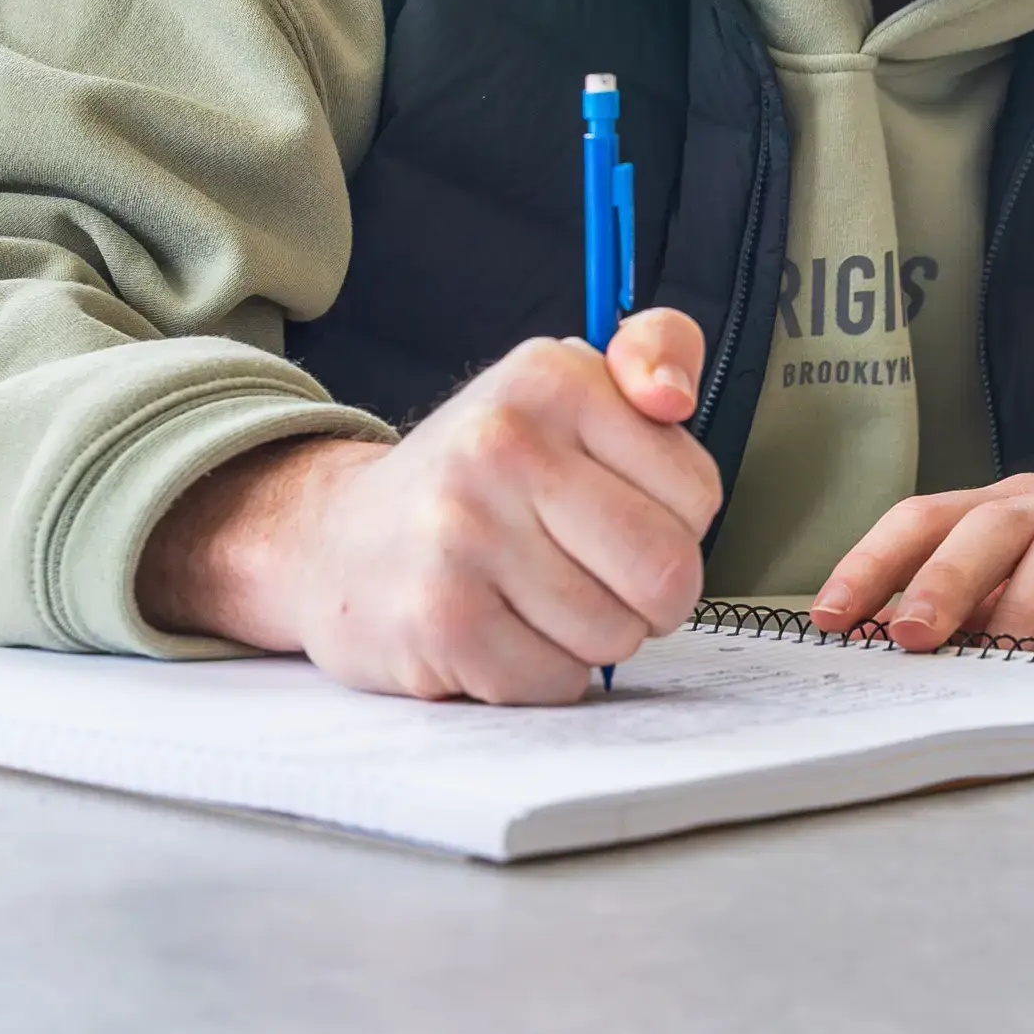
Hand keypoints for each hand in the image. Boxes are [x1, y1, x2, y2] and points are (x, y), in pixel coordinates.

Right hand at [142, 312, 719, 701]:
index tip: (618, 511)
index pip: (697, 495)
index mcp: (550, 378)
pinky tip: (500, 632)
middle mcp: (501, 444)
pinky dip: (542, 675)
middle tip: (597, 578)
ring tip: (535, 599)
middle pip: (666, 573)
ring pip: (615, 635)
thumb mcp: (564, 383)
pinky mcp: (440, 619)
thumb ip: (655, 352)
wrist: (335, 538)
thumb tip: (671, 391)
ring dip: (590, 638)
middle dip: (650, 597)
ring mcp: (464, 534)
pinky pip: (557, 681)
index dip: (674, 524)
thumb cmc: (479, 473)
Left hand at [807, 459, 1033, 655]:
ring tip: (1004, 651)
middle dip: (942, 580)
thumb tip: (889, 649)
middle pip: (994, 523)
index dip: (876, 561)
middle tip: (905, 637)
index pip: (930, 517)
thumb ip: (980, 606)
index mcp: (1018, 508)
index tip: (829, 615)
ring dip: (1030, 597)